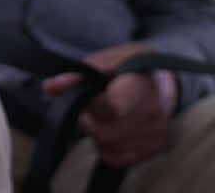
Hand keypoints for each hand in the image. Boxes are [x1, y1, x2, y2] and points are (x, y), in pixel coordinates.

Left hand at [41, 43, 177, 166]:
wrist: (164, 83)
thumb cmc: (133, 67)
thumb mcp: (109, 59)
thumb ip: (78, 74)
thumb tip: (50, 87)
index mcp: (139, 89)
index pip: (110, 109)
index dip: (92, 105)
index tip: (92, 97)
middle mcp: (151, 117)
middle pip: (102, 131)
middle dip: (91, 118)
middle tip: (98, 103)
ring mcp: (153, 138)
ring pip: (105, 145)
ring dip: (98, 131)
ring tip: (109, 114)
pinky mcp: (151, 152)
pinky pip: (114, 156)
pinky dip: (107, 144)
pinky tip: (115, 127)